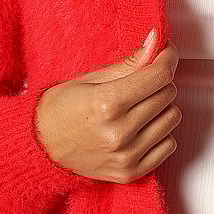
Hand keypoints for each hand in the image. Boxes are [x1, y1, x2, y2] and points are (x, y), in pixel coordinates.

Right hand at [35, 32, 181, 182]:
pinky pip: (169, 145)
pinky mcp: (130, 172)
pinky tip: (141, 127)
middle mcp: (118, 132)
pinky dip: (160, 133)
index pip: (159, 76)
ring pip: (172, 118)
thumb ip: (129, 63)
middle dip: (159, 81)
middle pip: (168, 94)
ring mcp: (126, 155)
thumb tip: (155, 42)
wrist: (40, 148)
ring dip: (161, 107)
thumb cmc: (60, 110)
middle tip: (141, 81)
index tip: (165, 53)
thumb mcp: (90, 79)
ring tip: (139, 106)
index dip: (167, 59)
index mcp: (107, 103)